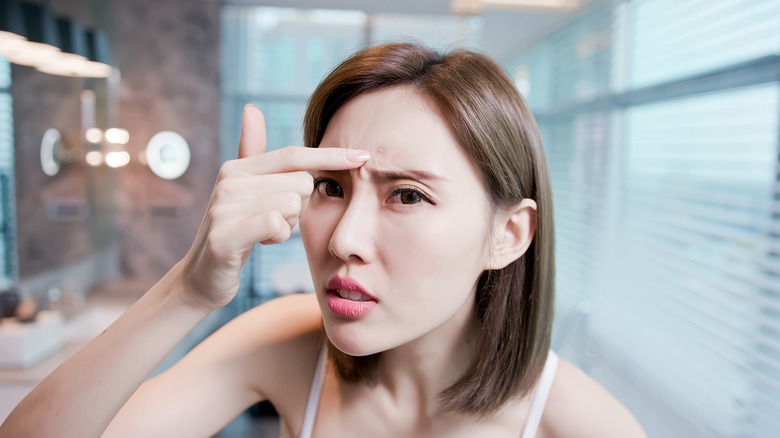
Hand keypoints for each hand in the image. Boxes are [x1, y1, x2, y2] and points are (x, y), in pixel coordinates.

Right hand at [178, 105, 368, 310]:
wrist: (203, 276)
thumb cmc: (235, 231)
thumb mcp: (244, 190)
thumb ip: (252, 152)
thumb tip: (252, 108)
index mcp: (237, 168)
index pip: (294, 155)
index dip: (330, 155)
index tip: (363, 156)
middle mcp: (228, 181)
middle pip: (301, 183)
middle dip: (299, 207)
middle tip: (275, 220)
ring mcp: (224, 207)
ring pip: (292, 204)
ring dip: (288, 225)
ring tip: (265, 232)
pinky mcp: (225, 235)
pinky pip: (276, 224)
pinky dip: (277, 237)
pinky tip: (261, 242)